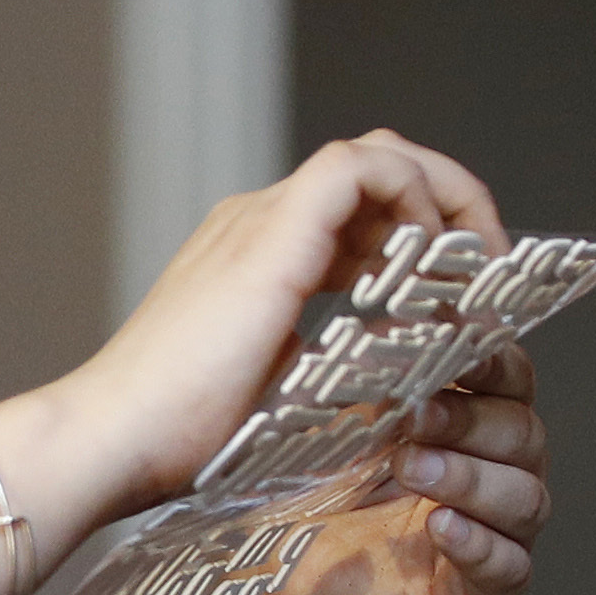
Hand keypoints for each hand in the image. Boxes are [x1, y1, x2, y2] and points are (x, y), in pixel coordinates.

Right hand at [52, 132, 505, 516]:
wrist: (112, 437)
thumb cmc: (175, 441)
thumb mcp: (275, 394)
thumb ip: (320, 369)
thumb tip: (383, 383)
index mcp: (255, 257)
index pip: (356, 210)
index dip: (419, 238)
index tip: (458, 297)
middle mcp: (258, 221)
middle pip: (377, 167)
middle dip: (445, 206)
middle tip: (483, 270)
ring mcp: (264, 217)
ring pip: (381, 154)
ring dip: (445, 199)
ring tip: (475, 267)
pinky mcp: (275, 227)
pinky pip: (369, 167)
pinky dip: (421, 199)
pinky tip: (438, 267)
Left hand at [270, 345, 544, 594]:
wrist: (277, 559)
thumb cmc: (319, 480)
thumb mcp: (344, 418)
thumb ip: (380, 375)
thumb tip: (392, 316)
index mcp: (479, 418)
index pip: (512, 380)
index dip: (493, 362)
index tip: (458, 348)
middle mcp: (501, 470)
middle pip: (523, 436)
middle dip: (469, 423)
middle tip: (413, 416)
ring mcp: (496, 530)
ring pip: (524, 499)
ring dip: (470, 479)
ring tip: (413, 469)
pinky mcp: (479, 588)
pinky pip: (509, 568)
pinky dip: (478, 545)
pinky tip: (441, 526)